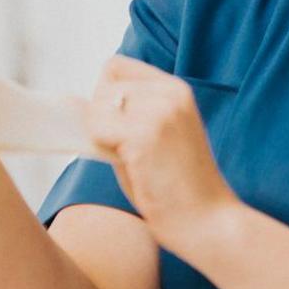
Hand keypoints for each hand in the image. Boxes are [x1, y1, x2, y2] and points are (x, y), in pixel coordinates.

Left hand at [85, 54, 244, 251]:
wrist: (208, 222)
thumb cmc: (177, 188)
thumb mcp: (156, 137)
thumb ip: (127, 117)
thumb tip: (80, 105)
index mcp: (176, 89)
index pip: (116, 67)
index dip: (106, 96)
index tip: (118, 127)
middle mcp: (170, 92)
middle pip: (102, 86)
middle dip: (101, 117)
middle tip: (125, 151)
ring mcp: (160, 111)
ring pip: (97, 107)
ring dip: (101, 134)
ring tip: (131, 161)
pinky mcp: (146, 135)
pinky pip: (97, 130)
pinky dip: (104, 149)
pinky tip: (134, 168)